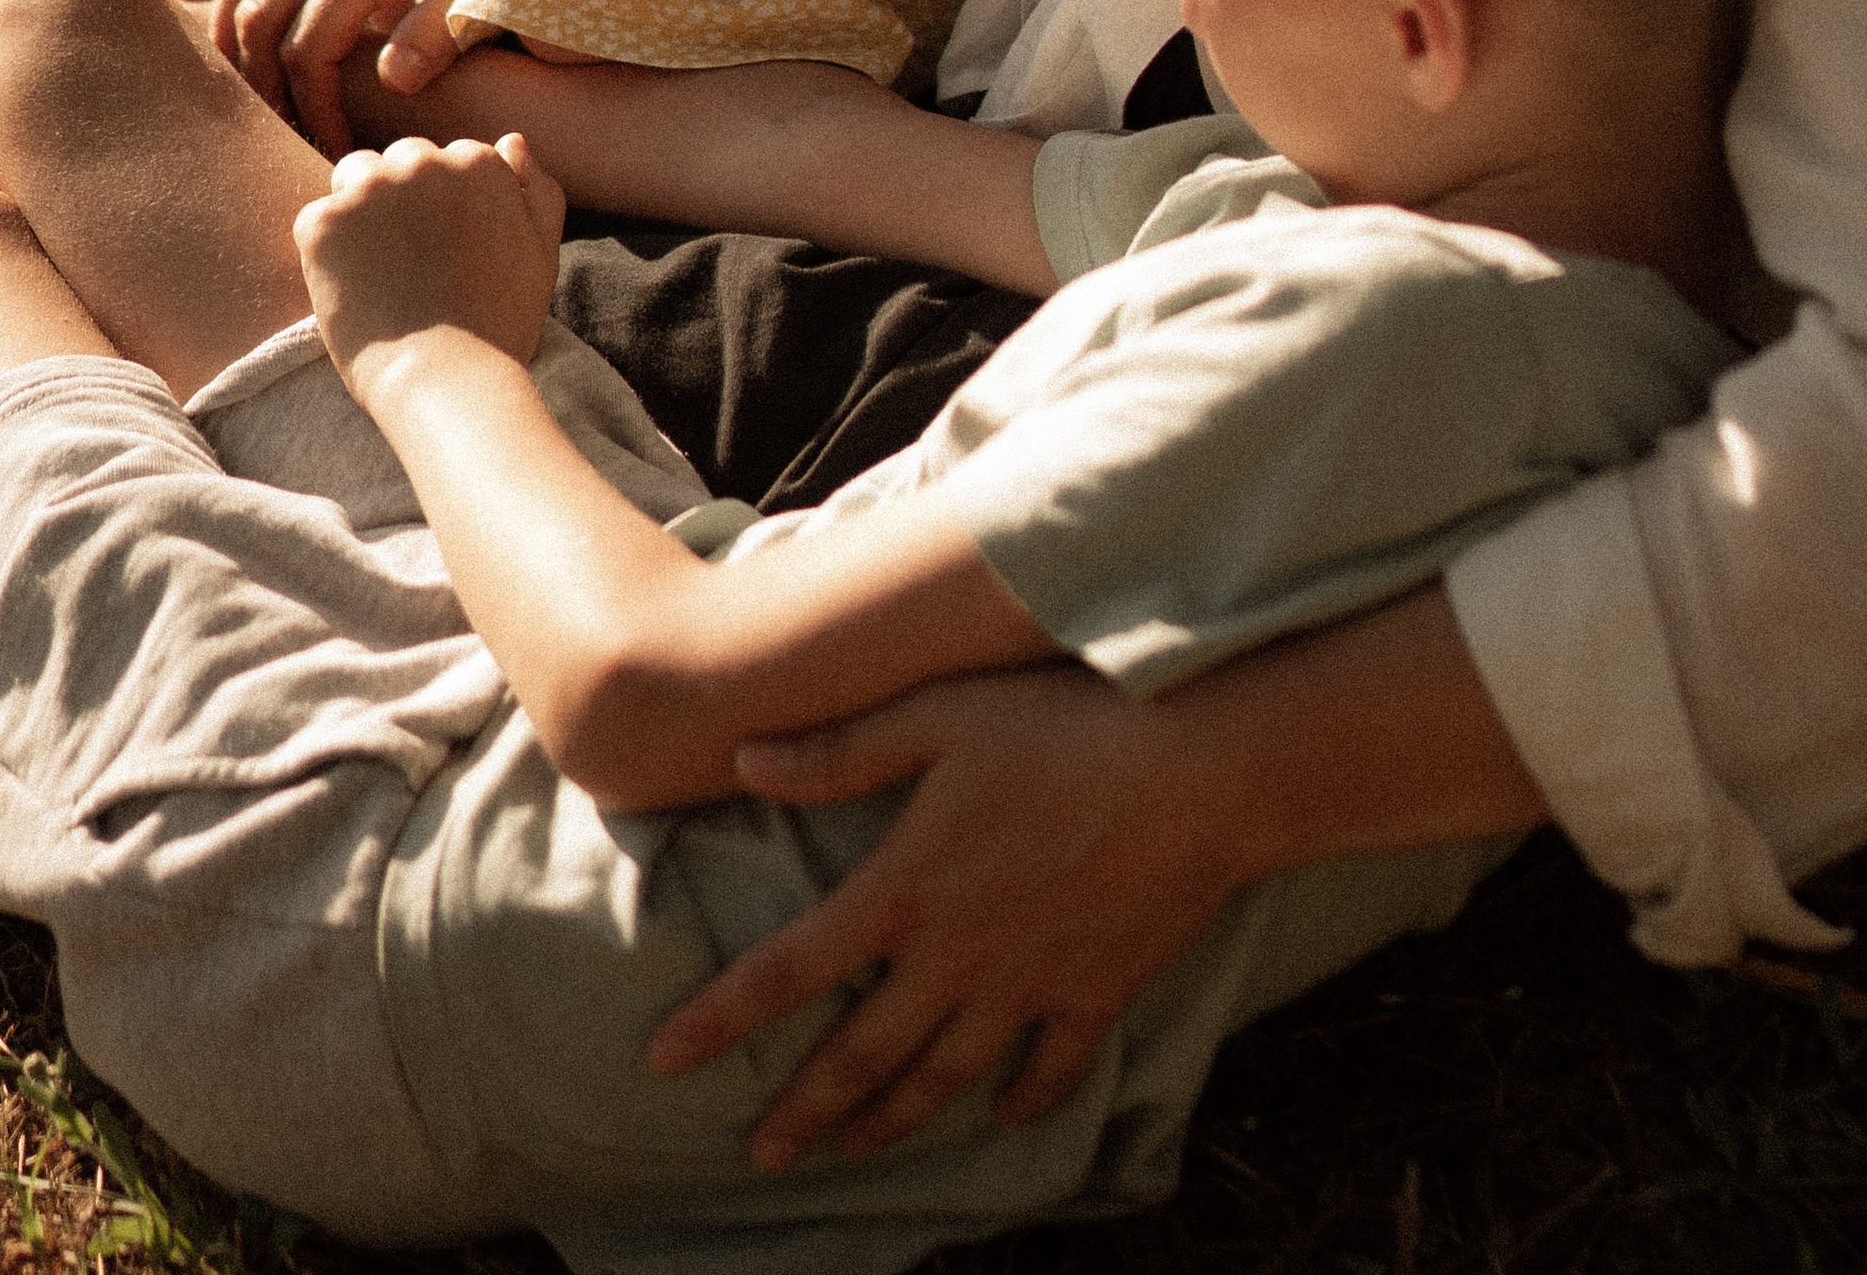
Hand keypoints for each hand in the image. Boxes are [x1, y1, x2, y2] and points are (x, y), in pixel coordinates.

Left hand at [296, 130, 566, 393]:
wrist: (444, 380)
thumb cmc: (499, 326)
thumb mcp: (541, 254)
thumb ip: (537, 189)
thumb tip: (511, 140)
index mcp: (479, 162)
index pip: (449, 161)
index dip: (445, 208)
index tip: (447, 252)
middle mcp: (425, 161)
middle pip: (400, 160)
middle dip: (401, 198)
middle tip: (410, 264)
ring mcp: (371, 189)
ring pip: (354, 178)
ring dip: (360, 210)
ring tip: (377, 272)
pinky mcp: (325, 222)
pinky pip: (316, 221)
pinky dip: (326, 252)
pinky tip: (353, 291)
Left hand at [645, 666, 1242, 1167]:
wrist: (1203, 766)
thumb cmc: (1068, 719)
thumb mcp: (944, 712)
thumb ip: (841, 749)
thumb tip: (743, 760)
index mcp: (906, 888)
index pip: (787, 971)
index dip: (719, 1021)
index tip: (662, 1061)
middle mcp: (957, 956)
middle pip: (861, 1056)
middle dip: (803, 1112)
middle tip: (759, 1155)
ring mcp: (1029, 985)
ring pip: (945, 1079)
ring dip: (891, 1122)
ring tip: (851, 1151)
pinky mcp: (1097, 993)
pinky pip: (1048, 1070)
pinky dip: (1021, 1103)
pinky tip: (1002, 1116)